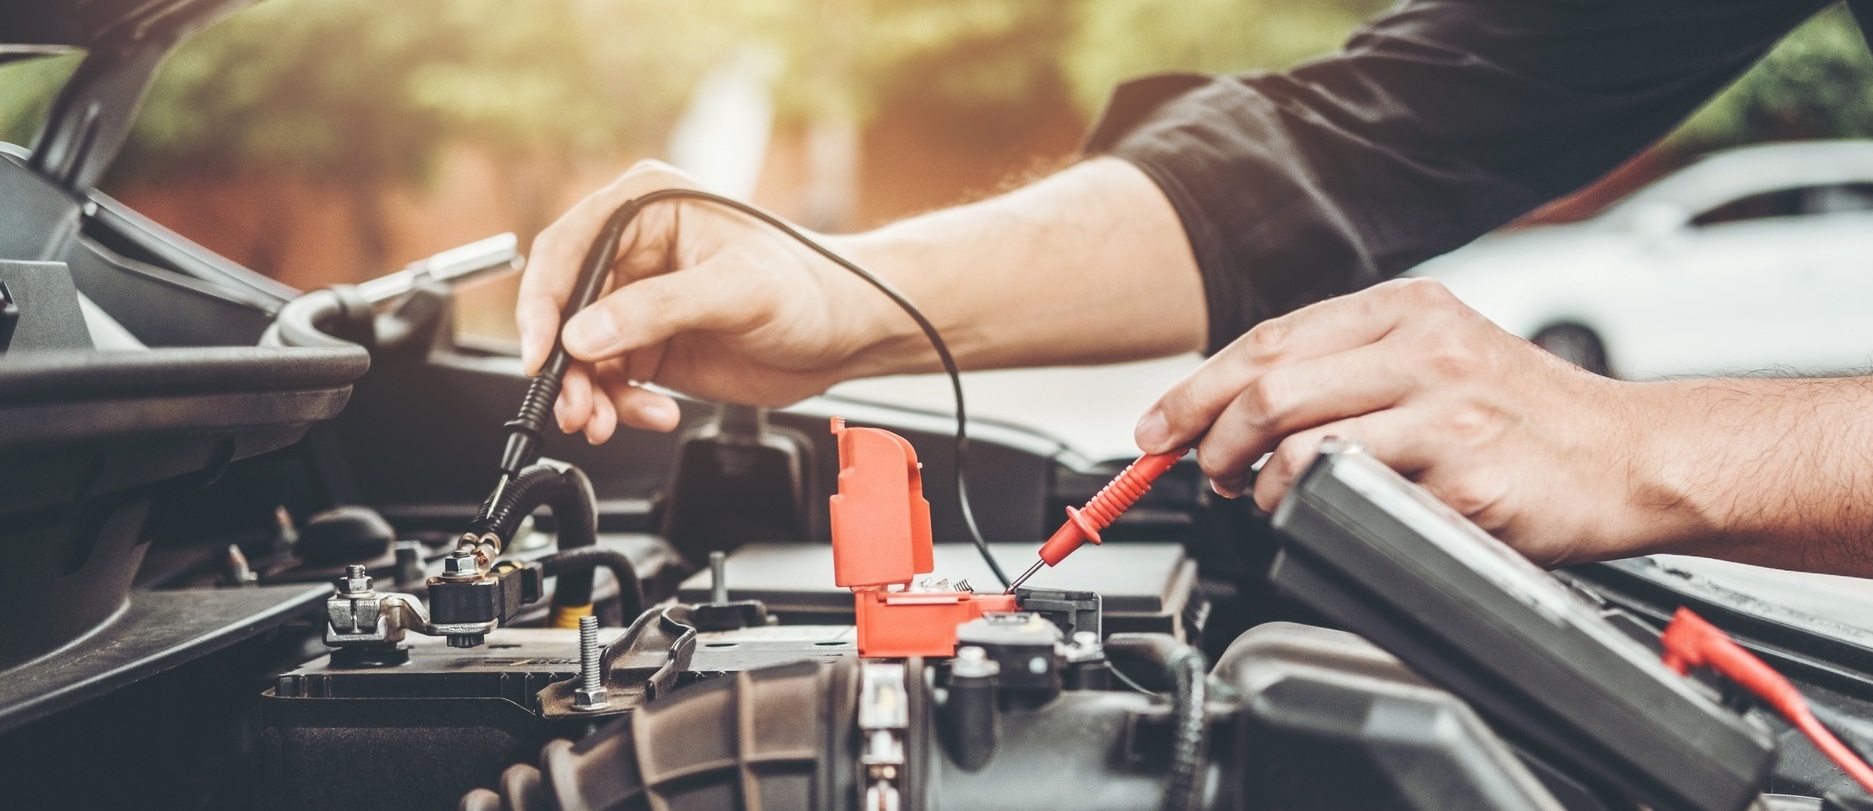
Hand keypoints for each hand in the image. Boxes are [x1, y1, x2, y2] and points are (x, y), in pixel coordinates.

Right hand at [517, 161, 894, 442]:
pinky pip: (610, 379)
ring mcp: (639, 301)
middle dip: (566, 364)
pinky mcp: (651, 344)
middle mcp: (635, 251)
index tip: (542, 350)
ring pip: (581, 352)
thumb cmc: (811, 286)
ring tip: (606, 421)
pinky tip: (652, 413)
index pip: (568, 249)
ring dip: (588, 393)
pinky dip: (619, 405)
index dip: (543, 302)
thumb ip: (658, 308)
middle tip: (577, 406)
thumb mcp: (737, 290)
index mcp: (647, 208)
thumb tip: (586, 332)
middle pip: (565, 309)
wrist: (848, 332)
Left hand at [1132, 278, 1669, 564]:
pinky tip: (1328, 513)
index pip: (1268, 341)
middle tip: (1206, 471)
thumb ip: (1350, 367)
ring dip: (1260, 482)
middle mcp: (1425, 348)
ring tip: (1267, 496)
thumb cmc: (1529, 417)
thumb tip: (1239, 404)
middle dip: (1210, 439)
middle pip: (1268, 389)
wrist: (1634, 457)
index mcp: (1409, 309)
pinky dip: (1319, 510)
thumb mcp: (1441, 355)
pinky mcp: (1464, 476)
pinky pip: (1356, 494)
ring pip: (1299, 443)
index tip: (1158, 427)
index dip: (1196, 389)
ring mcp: (1446, 411)